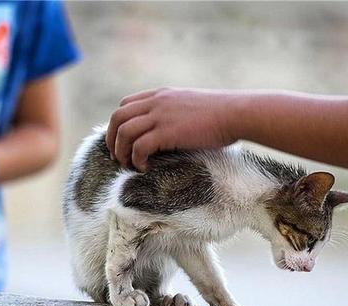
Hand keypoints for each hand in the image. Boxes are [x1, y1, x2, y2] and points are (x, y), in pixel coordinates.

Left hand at [106, 88, 243, 170]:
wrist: (236, 113)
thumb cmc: (220, 113)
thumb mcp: (189, 104)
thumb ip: (172, 112)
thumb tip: (166, 130)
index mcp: (160, 95)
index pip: (124, 105)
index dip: (118, 125)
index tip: (122, 142)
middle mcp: (156, 102)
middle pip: (117, 118)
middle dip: (111, 140)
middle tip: (117, 158)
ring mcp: (160, 116)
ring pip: (124, 132)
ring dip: (121, 152)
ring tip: (128, 165)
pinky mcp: (168, 132)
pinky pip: (139, 147)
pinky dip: (136, 159)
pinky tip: (144, 168)